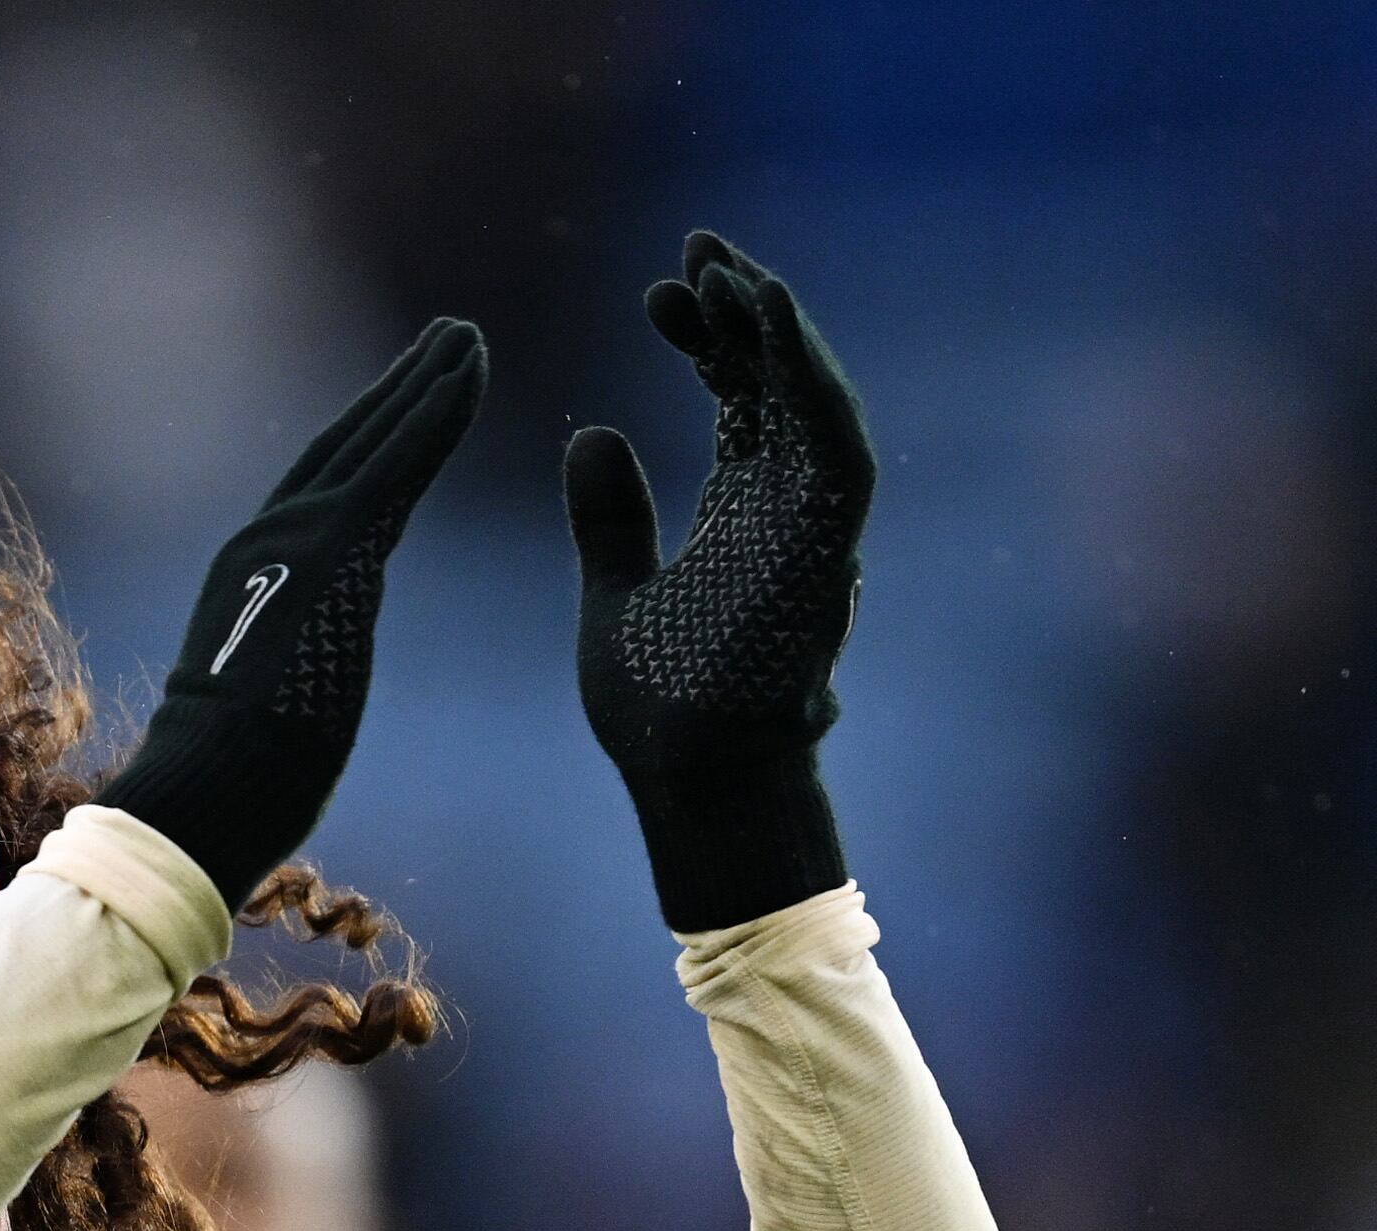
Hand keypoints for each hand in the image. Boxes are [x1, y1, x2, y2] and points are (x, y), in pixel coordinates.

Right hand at [97, 318, 486, 910]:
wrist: (205, 791)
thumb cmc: (230, 786)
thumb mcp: (264, 713)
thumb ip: (287, 673)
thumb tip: (296, 693)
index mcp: (252, 578)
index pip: (318, 496)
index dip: (364, 445)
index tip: (404, 405)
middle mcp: (267, 540)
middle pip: (344, 448)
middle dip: (396, 392)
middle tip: (446, 339)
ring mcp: (298, 537)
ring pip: (374, 440)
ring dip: (425, 385)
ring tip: (465, 339)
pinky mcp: (336, 546)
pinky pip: (397, 462)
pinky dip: (435, 412)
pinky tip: (467, 370)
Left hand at [564, 232, 874, 929]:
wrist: (692, 791)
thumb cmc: (660, 717)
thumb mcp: (613, 598)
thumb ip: (611, 520)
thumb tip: (590, 433)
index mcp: (744, 517)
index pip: (742, 402)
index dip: (711, 339)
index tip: (662, 286)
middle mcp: (790, 514)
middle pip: (783, 387)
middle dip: (748, 312)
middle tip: (698, 244)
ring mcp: (815, 534)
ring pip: (819, 405)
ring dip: (782, 335)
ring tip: (733, 271)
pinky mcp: (826, 557)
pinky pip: (835, 453)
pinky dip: (809, 387)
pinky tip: (771, 326)